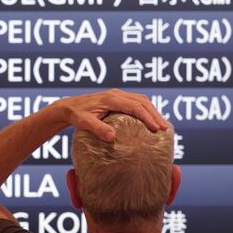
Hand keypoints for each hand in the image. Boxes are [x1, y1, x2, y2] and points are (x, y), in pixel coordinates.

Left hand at [53, 89, 167, 141]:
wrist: (68, 107)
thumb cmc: (76, 115)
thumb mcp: (84, 123)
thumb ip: (98, 129)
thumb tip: (113, 137)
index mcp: (111, 98)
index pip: (135, 107)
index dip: (147, 117)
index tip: (156, 129)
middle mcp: (117, 94)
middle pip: (143, 101)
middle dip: (155, 114)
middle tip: (165, 129)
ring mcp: (118, 95)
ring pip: (142, 100)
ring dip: (153, 112)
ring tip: (161, 126)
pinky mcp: (118, 99)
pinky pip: (137, 102)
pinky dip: (146, 110)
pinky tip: (150, 121)